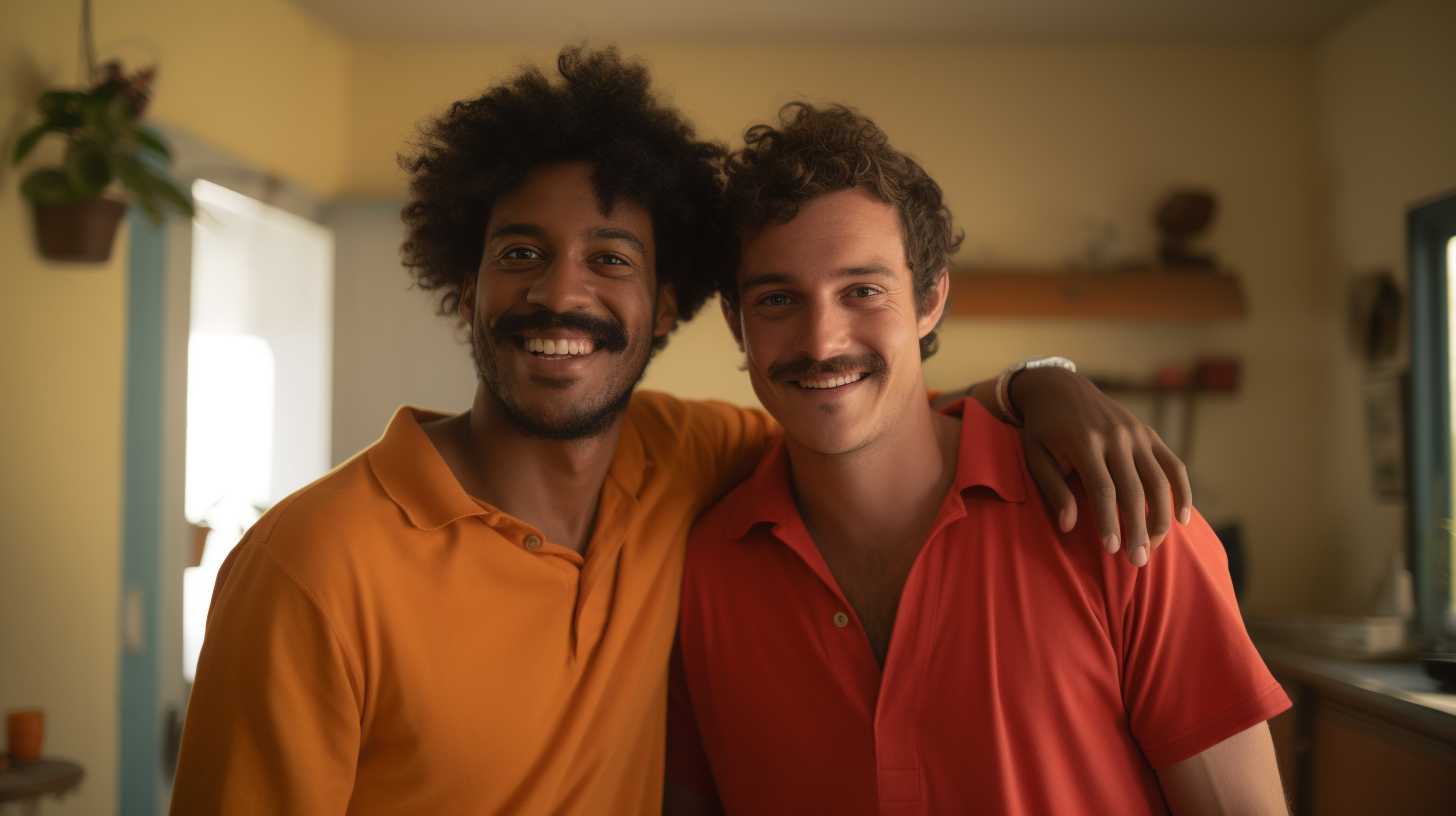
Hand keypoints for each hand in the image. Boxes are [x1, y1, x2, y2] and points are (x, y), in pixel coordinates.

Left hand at [1010, 367, 1191, 565]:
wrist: (1060, 386)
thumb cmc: (1042, 428)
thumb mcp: (1035, 455)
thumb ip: (1053, 489)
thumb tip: (1069, 526)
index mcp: (1084, 441)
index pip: (1103, 489)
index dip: (1109, 521)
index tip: (1113, 550)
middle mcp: (1115, 436)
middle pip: (1134, 490)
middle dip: (1138, 528)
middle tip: (1138, 562)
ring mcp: (1136, 433)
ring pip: (1158, 481)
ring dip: (1161, 517)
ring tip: (1154, 547)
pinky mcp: (1148, 433)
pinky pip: (1173, 465)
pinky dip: (1182, 491)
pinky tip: (1182, 519)